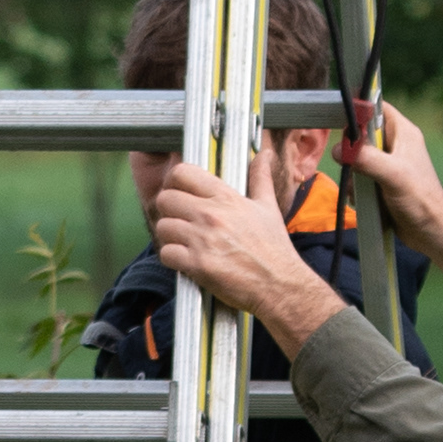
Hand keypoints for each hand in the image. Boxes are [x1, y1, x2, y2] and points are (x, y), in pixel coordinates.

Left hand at [145, 163, 342, 347]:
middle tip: (179, 220)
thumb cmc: (274, 249)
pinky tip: (185, 260)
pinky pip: (166, 253)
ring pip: (163, 226)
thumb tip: (264, 156)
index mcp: (227, 198)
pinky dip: (171, 258)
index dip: (175, 181)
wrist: (280, 285)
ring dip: (170, 236)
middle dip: (169, 210)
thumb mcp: (268, 208)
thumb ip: (260, 178)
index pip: (183, 173)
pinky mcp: (198, 264)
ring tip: (183, 242)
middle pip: (165, 199)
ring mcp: (203, 239)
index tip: (179, 192)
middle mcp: (212, 214)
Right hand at [344, 100, 442, 266]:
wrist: (431, 232)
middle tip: (350, 163)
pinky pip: (360, 177)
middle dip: (352, 151)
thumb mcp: (393, 174)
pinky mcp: (382, 182)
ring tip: (359, 188)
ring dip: (353, 174)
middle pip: (362, 134)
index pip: (377, 108)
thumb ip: (366, 158)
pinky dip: (356, 187)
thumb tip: (339, 149)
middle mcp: (395, 145)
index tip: (342, 121)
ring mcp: (388, 165)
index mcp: (403, 133)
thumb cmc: (421, 199)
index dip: (360, 110)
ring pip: (358, 158)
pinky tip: (361, 199)